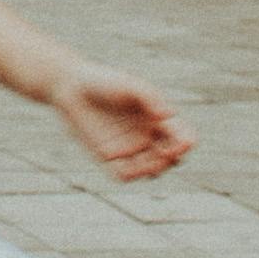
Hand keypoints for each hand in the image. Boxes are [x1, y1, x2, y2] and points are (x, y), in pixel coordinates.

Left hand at [50, 66, 190, 181]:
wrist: (71, 87)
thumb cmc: (104, 81)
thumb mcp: (130, 86)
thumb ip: (150, 98)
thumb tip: (169, 115)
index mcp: (158, 119)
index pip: (182, 137)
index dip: (186, 143)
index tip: (181, 142)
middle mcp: (146, 136)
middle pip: (171, 158)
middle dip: (172, 159)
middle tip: (165, 152)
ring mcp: (128, 148)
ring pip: (151, 169)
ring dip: (154, 169)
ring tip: (150, 164)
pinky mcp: (108, 157)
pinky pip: (124, 175)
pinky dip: (132, 176)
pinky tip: (131, 169)